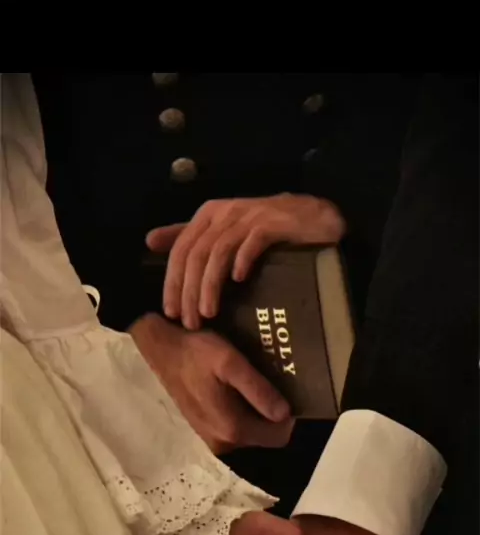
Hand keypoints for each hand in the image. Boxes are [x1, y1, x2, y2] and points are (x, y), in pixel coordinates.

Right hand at [130, 313, 293, 454]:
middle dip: (274, 414)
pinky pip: (236, 428)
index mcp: (232, 429)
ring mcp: (212, 439)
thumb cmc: (195, 353)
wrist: (160, 351)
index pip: (279, 436)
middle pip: (266, 436)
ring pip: (251, 432)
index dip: (289, 416)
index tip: (288, 390)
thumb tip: (285, 413)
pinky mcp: (205, 431)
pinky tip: (237, 389)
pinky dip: (243, 412)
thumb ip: (257, 390)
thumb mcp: (230, 363)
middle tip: (274, 383)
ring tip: (255, 383)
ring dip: (258, 412)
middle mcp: (223, 442)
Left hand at [146, 193, 345, 330]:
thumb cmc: (266, 227)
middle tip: (189, 322)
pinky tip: (238, 280)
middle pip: (196, 254)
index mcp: (208, 214)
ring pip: (218, 252)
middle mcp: (225, 212)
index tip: (171, 313)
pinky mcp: (272, 223)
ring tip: (208, 313)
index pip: (181, 250)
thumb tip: (150, 241)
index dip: (173, 282)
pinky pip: (251, 243)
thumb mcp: (223, 229)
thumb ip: (189, 235)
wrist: (313, 217)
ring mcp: (248, 216)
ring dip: (210, 286)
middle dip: (189, 291)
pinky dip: (241, 261)